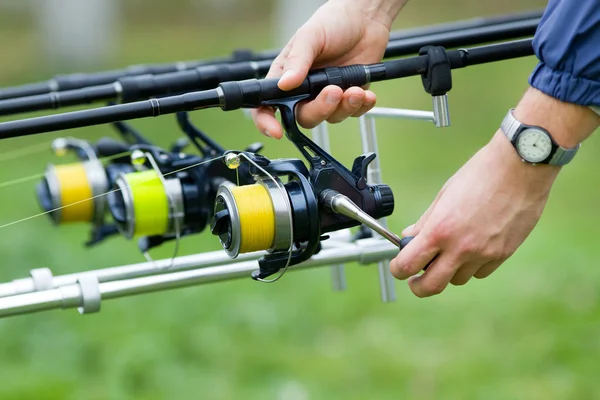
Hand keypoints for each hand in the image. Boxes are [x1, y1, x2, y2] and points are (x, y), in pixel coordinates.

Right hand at [251, 0, 405, 138]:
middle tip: (334, 91)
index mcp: (286, 76)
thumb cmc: (333, 22)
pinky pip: (352, 113)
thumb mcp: (310, 36)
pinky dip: (360, 106)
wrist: (366, 18)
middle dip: (320, 109)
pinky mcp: (349, 98)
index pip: (267, 106)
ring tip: (355, 89)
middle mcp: (304, 91)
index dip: (267, 122)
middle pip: (304, 117)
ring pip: (330, 118)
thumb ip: (297, 61)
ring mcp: (327, 96)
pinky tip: (364, 92)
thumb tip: (284, 84)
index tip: (277, 131)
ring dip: (344, 107)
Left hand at [389, 130, 559, 296]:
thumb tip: (409, 237)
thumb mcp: (444, 195)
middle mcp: (461, 247)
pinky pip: (480, 272)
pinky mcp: (503, 254)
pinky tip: (471, 250)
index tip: (398, 267)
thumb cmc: (481, 174)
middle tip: (415, 280)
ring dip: (448, 272)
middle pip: (431, 286)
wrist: (521, 166)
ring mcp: (484, 254)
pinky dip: (471, 267)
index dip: (398, 269)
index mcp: (440, 230)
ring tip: (448, 254)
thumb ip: (425, 222)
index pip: (408, 264)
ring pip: (458, 280)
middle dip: (418, 286)